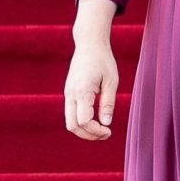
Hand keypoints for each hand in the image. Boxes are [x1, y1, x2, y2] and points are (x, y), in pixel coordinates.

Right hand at [65, 0, 120, 139]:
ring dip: (84, 130)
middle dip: (88, 135)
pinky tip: (95, 120)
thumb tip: (106, 124)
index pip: (84, 121)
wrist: (89, 44)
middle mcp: (71, 94)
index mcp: (82, 91)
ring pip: (69, 122)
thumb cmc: (103, 60)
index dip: (96, 131)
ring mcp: (67, 93)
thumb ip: (108, 103)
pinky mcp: (68, 92)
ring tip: (101, 130)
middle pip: (73, 126)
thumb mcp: (112, 81)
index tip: (109, 131)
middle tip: (106, 134)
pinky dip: (81, 122)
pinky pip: (70, 113)